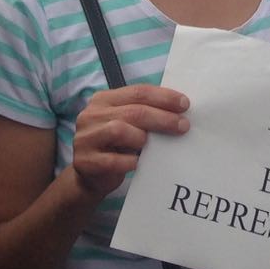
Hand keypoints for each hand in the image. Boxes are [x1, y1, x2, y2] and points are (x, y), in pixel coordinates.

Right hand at [70, 84, 189, 200]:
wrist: (90, 177)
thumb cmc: (115, 145)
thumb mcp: (127, 123)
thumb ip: (143, 113)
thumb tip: (179, 110)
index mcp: (103, 99)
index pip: (138, 92)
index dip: (164, 97)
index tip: (185, 104)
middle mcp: (91, 115)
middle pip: (133, 111)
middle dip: (162, 118)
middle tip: (183, 126)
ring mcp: (85, 138)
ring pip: (119, 130)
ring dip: (141, 138)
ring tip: (149, 146)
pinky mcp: (84, 161)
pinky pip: (113, 160)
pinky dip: (129, 161)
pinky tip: (137, 163)